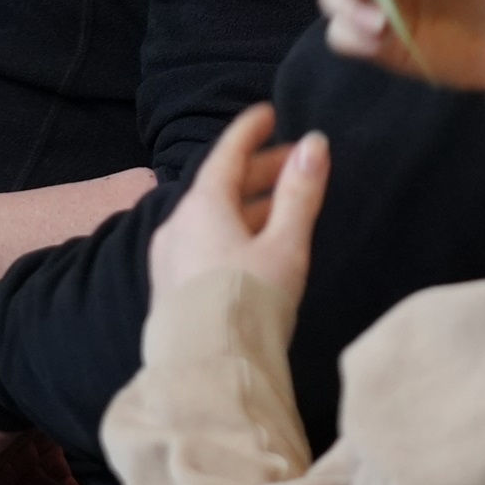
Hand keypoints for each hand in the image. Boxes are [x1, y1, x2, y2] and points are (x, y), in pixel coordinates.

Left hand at [146, 105, 324, 310]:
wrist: (206, 371)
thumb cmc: (250, 301)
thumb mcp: (285, 245)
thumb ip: (299, 194)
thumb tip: (314, 144)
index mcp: (203, 204)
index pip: (227, 153)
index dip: (250, 131)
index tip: (269, 113)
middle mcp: (178, 224)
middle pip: (220, 185)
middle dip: (259, 171)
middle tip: (295, 164)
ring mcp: (169, 257)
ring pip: (212, 216)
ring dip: (247, 205)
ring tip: (282, 207)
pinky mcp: (171, 287)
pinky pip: (203, 242)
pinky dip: (231, 231)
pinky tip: (253, 246)